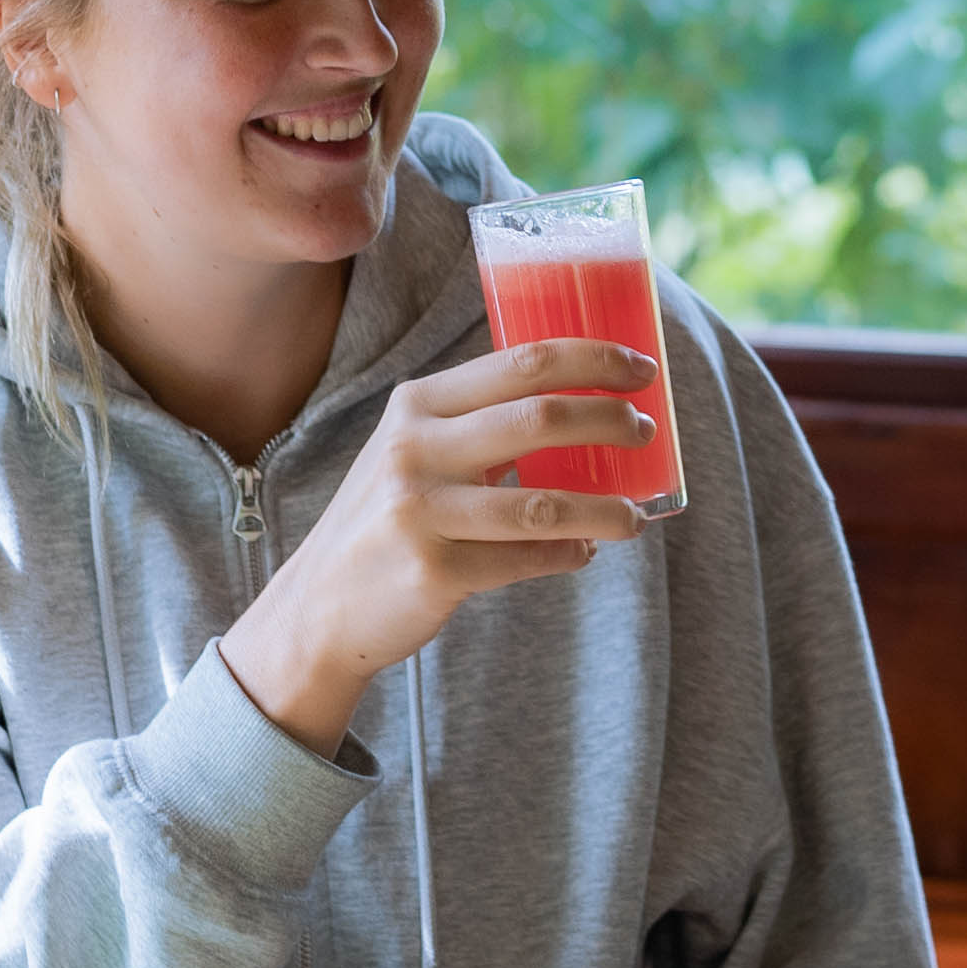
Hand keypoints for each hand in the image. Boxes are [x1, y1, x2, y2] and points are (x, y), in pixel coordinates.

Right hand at [218, 338, 658, 751]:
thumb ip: (477, 422)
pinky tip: (583, 552)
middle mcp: (415, 449)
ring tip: (634, 517)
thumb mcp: (414, 450)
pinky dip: (567, 555)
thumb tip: (583, 408)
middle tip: (647, 434)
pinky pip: (527, 559)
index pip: (523, 362)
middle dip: (612, 422)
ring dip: (606, 509)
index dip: (594, 361)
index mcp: (418, 405)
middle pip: (541, 419)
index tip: (642, 371)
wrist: (319, 606)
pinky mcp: (434, 570)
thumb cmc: (387, 519)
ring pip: (545, 503)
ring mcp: (422, 511)